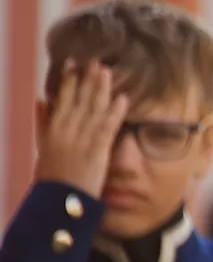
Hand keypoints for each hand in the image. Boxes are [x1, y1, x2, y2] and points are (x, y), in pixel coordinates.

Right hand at [34, 61, 128, 197]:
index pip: (62, 100)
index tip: (73, 63)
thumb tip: (41, 100)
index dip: (69, 81)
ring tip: (108, 71)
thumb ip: (43, 122)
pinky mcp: (95, 152)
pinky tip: (123, 99)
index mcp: (53, 130)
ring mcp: (80, 141)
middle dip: (86, 79)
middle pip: (78, 101)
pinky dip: (115, 113)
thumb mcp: (43, 146)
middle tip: (95, 61)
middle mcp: (65, 132)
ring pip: (92, 110)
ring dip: (101, 89)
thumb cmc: (52, 177)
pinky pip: (107, 128)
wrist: (58, 200)